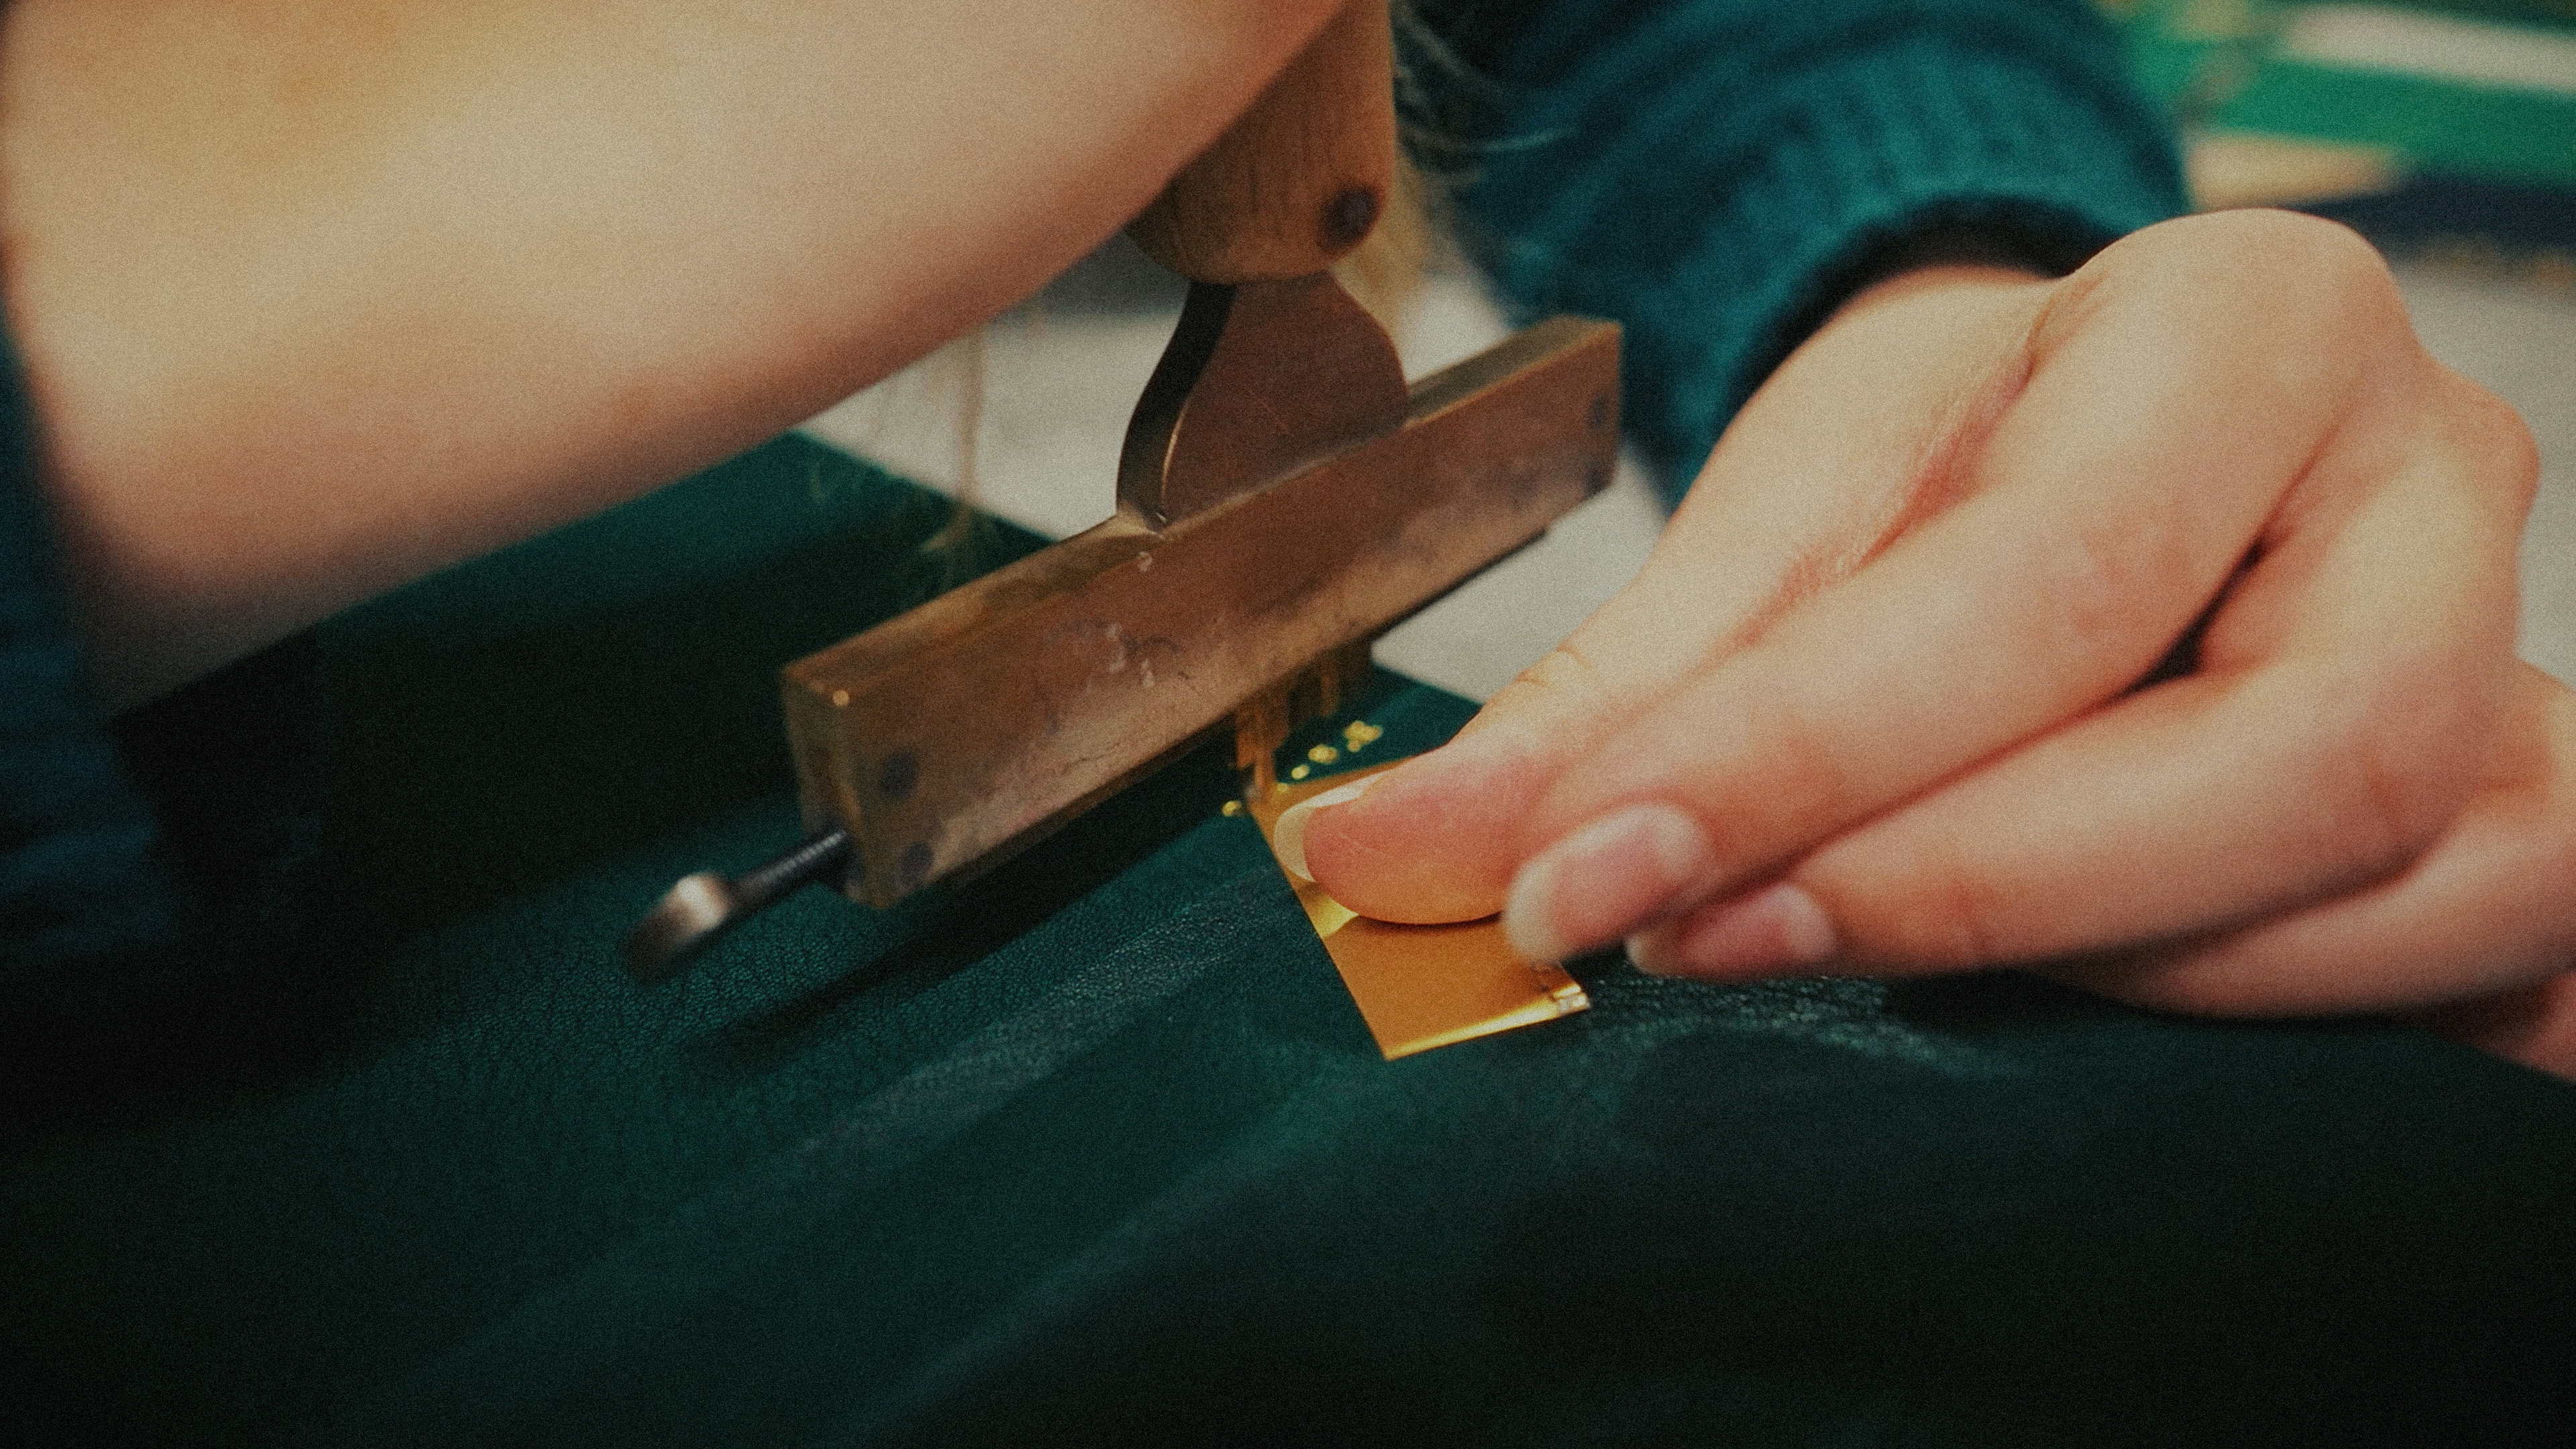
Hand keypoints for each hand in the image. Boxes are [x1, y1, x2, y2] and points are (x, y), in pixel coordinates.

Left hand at [1293, 209, 2575, 1076]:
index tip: (1576, 884)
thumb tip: (1387, 859)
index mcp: (2245, 329)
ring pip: (2401, 872)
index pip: (2045, 579)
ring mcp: (2508, 647)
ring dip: (2103, 968)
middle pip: (2295, 748)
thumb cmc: (1954, 454)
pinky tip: (2055, 1026)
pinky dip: (2268, 1017)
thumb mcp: (1776, 523)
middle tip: (1705, 942)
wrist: (2091, 432)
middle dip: (1972, 886)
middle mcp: (2419, 477)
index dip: (1800, 761)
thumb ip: (1610, 702)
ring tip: (1849, 955)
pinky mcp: (2521, 797)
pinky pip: (2481, 963)